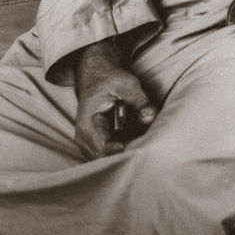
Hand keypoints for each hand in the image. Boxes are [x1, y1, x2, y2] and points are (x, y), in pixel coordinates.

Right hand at [73, 39, 155, 158]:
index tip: (134, 149)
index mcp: (88, 123)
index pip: (102, 149)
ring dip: (124, 155)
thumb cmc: (109, 78)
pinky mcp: (95, 145)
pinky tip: (133, 142)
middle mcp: (84, 138)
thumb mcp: (128, 85)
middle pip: (105, 159)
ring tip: (139, 144)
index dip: (119, 154)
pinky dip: (122, 152)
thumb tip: (150, 117)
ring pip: (107, 160)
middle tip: (143, 149)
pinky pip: (108, 156)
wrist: (96, 74)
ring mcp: (88, 143)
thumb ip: (141, 101)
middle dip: (125, 156)